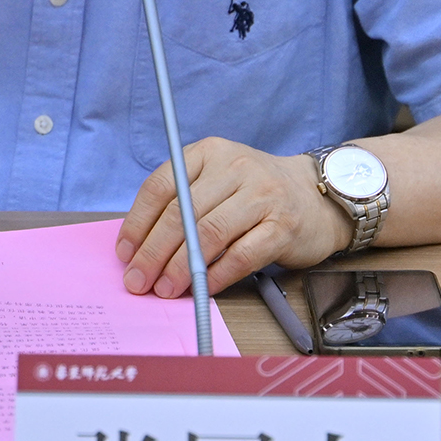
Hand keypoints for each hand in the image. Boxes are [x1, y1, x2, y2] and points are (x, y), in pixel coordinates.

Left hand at [115, 138, 351, 298]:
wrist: (316, 196)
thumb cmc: (255, 194)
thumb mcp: (217, 182)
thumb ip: (183, 203)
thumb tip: (141, 247)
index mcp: (209, 152)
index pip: (162, 185)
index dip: (138, 222)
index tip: (124, 252)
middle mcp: (235, 167)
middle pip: (183, 213)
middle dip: (153, 252)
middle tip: (137, 280)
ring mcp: (262, 195)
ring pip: (209, 234)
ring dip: (181, 267)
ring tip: (165, 289)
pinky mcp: (283, 226)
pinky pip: (242, 255)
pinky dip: (217, 275)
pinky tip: (202, 288)